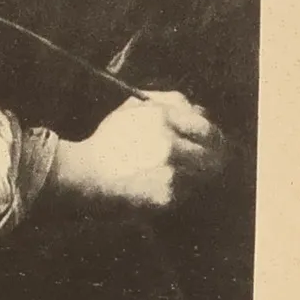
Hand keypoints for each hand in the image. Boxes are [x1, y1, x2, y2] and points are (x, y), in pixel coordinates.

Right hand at [52, 90, 225, 210]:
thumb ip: (170, 102)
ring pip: (203, 175)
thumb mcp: (134, 108)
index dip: (211, 136)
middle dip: (212, 156)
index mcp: (162, 119)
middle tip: (205, 160)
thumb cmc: (108, 141)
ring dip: (194, 174)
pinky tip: (159, 187)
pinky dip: (179, 190)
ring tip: (172, 173)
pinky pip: (187, 193)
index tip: (209, 141)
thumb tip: (199, 110)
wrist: (85, 176)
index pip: (207, 128)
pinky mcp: (167, 197)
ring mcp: (170, 174)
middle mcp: (169, 145)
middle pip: (215, 154)